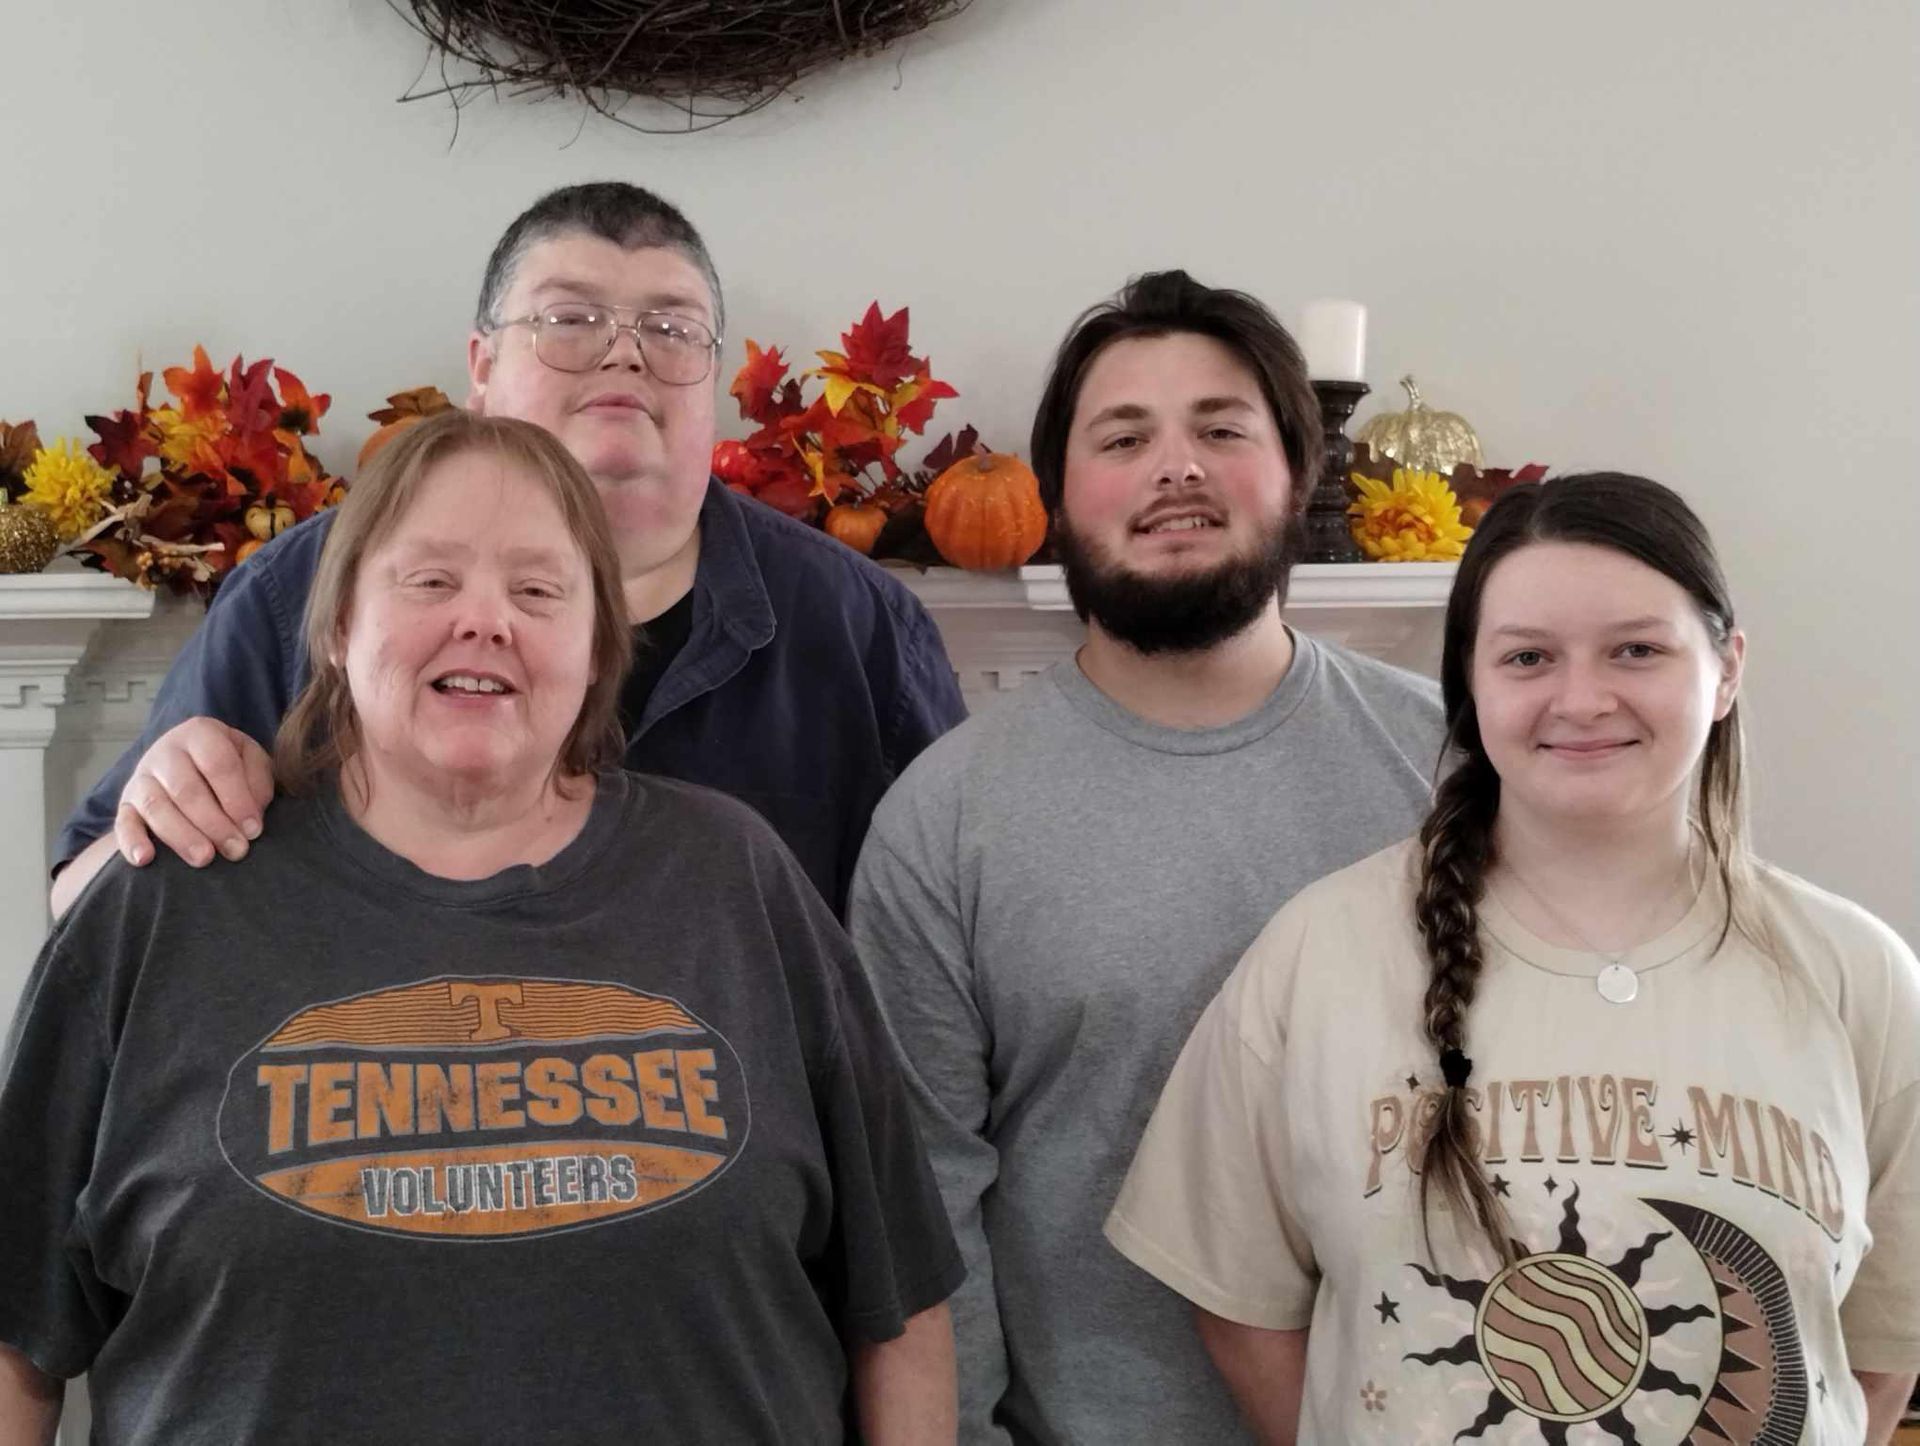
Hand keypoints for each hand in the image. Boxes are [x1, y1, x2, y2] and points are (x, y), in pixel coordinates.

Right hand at [115, 718, 274, 868]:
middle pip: (186, 789)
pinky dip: (131, 842)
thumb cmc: (228, 762)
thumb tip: (250, 820)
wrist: (189, 758)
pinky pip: (122, 822)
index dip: (237, 799)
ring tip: (204, 858)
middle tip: (236, 850)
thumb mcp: (251, 759)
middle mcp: (165, 751)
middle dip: (214, 823)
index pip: (218, 764)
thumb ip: (257, 782)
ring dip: (182, 836)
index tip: (253, 829)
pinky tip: (145, 859)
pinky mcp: (125, 802)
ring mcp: (141, 776)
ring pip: (156, 806)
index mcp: (200, 733)